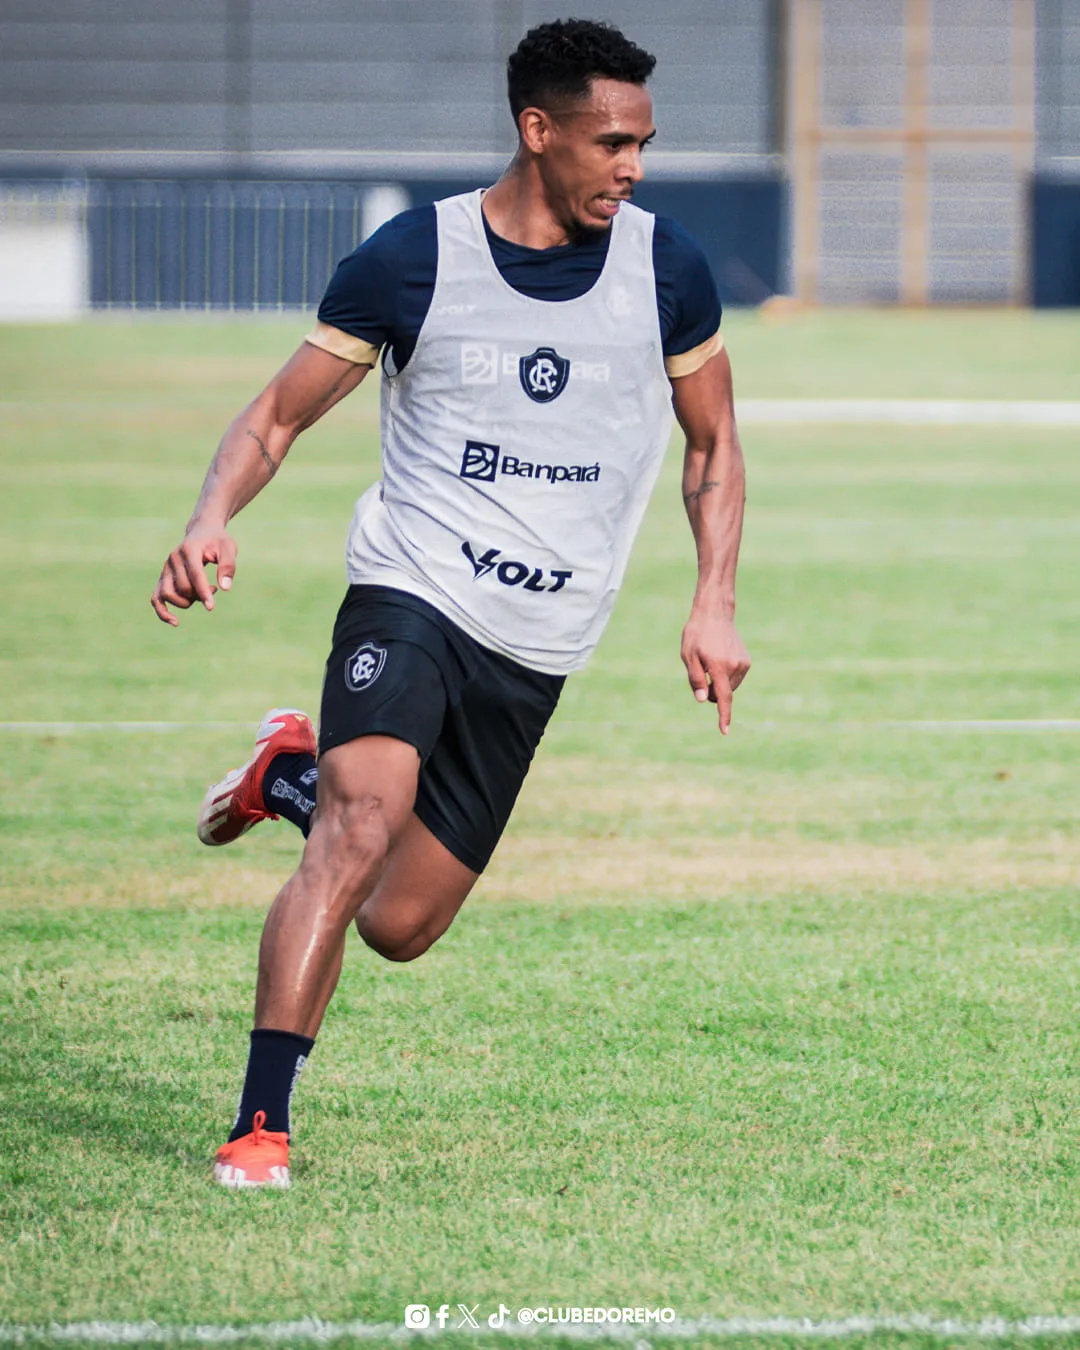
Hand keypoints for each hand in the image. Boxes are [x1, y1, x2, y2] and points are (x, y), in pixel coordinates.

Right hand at [151, 525, 236, 626]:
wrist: (202, 532)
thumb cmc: (217, 541)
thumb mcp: (229, 548)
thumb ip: (228, 565)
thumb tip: (224, 588)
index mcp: (189, 550)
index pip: (194, 575)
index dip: (203, 592)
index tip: (211, 607)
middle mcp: (173, 559)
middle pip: (183, 588)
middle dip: (200, 595)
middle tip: (214, 588)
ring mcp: (166, 568)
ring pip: (168, 594)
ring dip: (186, 602)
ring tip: (201, 595)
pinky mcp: (164, 577)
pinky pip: (156, 598)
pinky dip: (162, 611)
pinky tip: (175, 622)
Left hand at [681, 612, 750, 734]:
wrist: (715, 615)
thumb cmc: (697, 635)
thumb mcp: (688, 656)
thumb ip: (696, 679)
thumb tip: (704, 700)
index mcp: (719, 666)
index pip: (723, 697)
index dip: (723, 716)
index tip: (725, 731)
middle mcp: (734, 666)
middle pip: (723, 693)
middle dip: (711, 691)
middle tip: (701, 671)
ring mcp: (743, 664)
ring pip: (729, 688)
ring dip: (719, 683)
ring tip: (710, 662)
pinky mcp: (746, 662)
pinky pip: (735, 679)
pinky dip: (726, 677)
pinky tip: (719, 660)